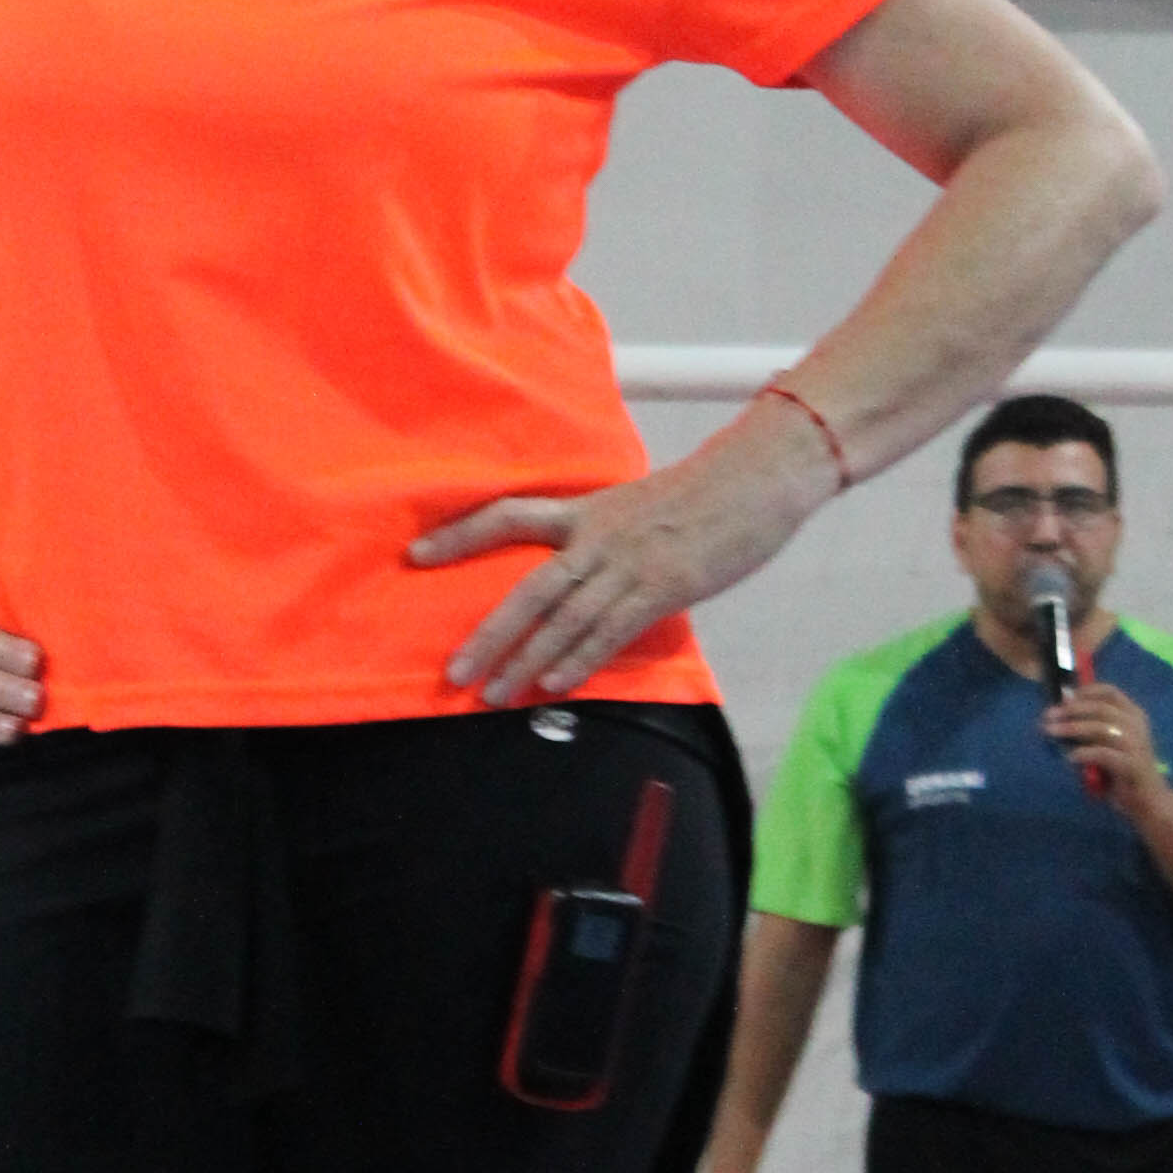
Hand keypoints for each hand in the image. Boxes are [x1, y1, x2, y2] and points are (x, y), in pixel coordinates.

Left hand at [412, 464, 778, 703]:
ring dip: (528, 663)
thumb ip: (603, 537)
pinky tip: (555, 687)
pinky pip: (610, 632)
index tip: (416, 553)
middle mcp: (597, 537)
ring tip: (497, 694)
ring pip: (565, 621)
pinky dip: (580, 662)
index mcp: (586, 509)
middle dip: (488, 636)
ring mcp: (629, 564)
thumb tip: (580, 573)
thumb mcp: (636, 505)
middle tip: (456, 673)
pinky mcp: (662, 588)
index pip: (509, 516)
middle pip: (529, 590)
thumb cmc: (701, 494)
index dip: (460, 534)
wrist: (756, 477)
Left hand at [1041, 674, 1163, 816]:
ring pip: (1100, 728)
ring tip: (1050, 731)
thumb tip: (1060, 712)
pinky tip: (1069, 758)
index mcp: (1133, 715)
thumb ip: (1089, 728)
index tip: (1064, 697)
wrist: (1148, 800)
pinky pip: (1103, 754)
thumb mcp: (1105, 744)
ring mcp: (1136, 744)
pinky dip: (1084, 753)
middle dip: (1072, 709)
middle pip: (1101, 708)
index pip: (1110, 692)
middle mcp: (1136, 725)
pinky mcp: (1132, 765)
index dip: (1085, 691)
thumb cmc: (1122, 770)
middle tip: (1048, 715)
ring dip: (1072, 728)